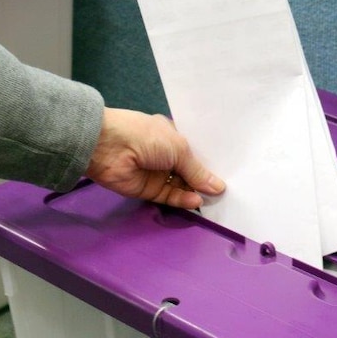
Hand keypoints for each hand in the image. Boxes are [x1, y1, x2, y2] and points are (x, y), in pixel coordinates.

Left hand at [85, 108, 224, 208]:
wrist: (107, 146)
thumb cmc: (146, 137)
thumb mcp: (179, 148)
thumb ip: (198, 171)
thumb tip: (218, 187)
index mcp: (172, 136)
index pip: (195, 152)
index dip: (210, 162)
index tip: (230, 172)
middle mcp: (165, 155)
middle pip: (190, 171)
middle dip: (206, 180)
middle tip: (227, 190)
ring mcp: (157, 174)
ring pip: (182, 186)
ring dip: (196, 192)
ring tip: (214, 198)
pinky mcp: (148, 190)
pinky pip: (170, 197)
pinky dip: (183, 200)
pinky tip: (196, 201)